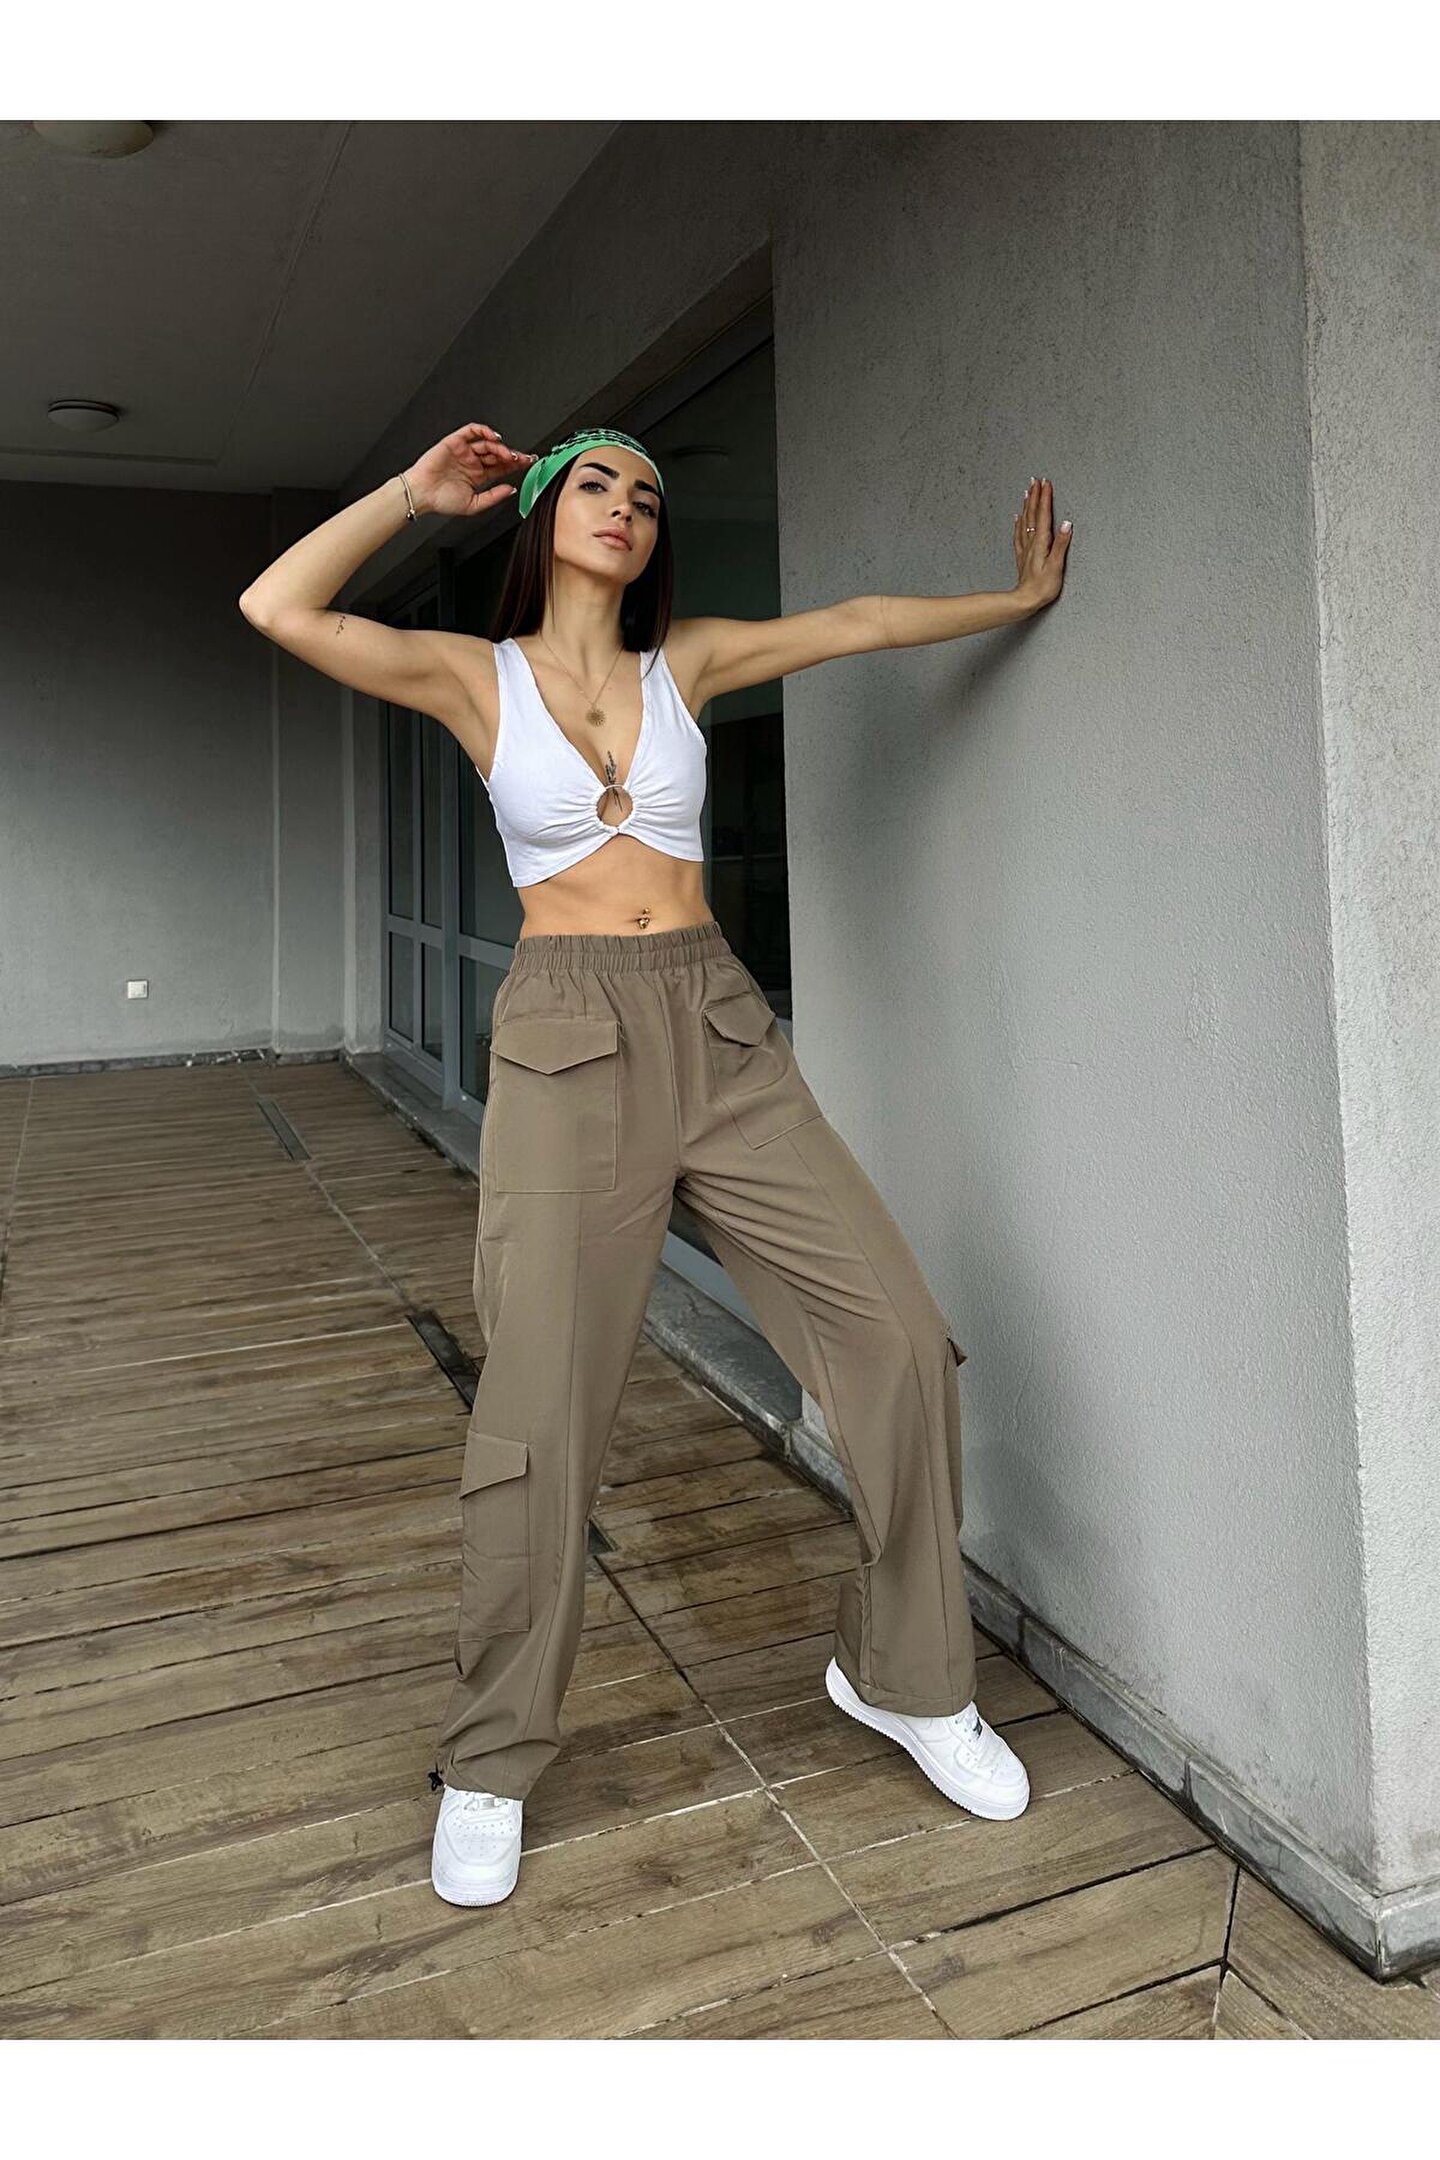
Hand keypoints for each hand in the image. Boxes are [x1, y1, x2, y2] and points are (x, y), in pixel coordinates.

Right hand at [403, 423, 536, 518]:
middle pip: (497, 454)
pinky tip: (494, 437)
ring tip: (507, 454)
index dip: (516, 465)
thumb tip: (512, 490)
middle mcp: (473, 462)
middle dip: (512, 455)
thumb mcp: (474, 505)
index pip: (502, 467)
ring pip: (487, 443)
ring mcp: (465, 451)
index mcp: (478, 476)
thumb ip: (494, 497)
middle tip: (523, 458)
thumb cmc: (441, 500)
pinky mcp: (455, 442)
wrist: (422, 494)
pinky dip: (484, 430)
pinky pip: (471, 431)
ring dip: (500, 447)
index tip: (530, 464)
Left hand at [1013, 476, 1071, 608]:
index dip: (1045, 498)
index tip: (1046, 483)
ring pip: (1025, 521)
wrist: (1025, 601)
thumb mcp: (1056, 565)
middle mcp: (1031, 542)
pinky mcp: (1022, 556)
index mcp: (1041, 543)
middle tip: (1036, 480)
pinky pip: (1019, 534)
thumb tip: (1066, 524)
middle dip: (1035, 496)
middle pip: (1033, 514)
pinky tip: (1018, 517)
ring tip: (1027, 492)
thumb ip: (1061, 544)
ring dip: (1027, 505)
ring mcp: (1025, 549)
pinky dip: (1019, 523)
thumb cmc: (1043, 587)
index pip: (1044, 515)